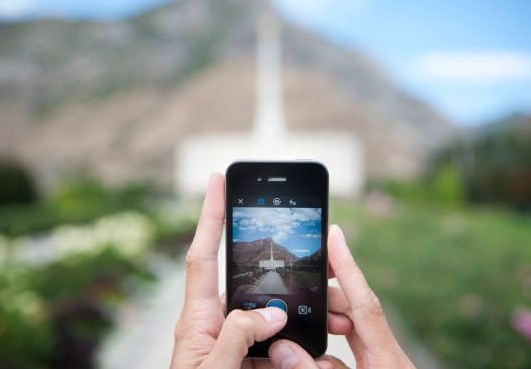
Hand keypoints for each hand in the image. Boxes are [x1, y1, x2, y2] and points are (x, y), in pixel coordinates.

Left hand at [170, 174, 328, 368]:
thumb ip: (236, 338)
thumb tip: (271, 312)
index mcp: (197, 320)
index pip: (202, 255)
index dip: (209, 216)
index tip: (218, 181)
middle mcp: (216, 324)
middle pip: (249, 281)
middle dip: (284, 271)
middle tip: (317, 263)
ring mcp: (235, 343)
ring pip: (273, 315)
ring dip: (302, 313)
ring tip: (333, 314)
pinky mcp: (250, 361)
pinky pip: (281, 345)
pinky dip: (301, 346)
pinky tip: (320, 347)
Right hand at [271, 225, 414, 368]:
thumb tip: (282, 347)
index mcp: (385, 358)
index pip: (364, 300)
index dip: (347, 264)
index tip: (335, 233)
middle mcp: (386, 354)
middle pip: (353, 309)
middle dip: (326, 298)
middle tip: (299, 291)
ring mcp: (381, 361)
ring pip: (350, 327)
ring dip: (325, 324)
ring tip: (298, 337)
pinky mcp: (375, 368)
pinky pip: (351, 346)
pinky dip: (329, 346)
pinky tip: (311, 357)